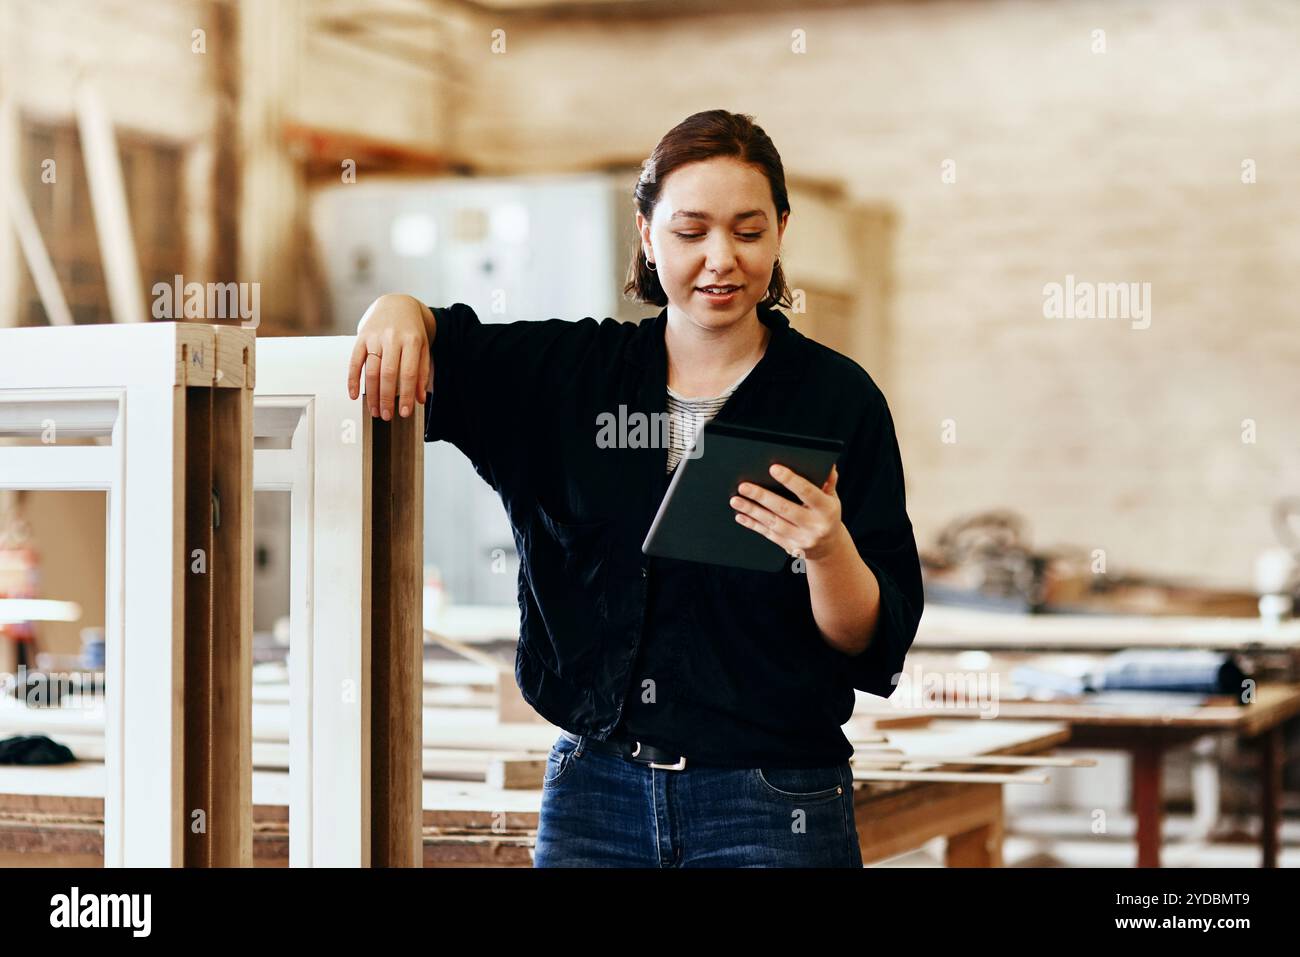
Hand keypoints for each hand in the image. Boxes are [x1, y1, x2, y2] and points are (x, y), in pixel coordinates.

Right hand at [347, 294, 432, 419]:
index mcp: (411, 341)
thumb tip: (419, 398)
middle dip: (386, 398)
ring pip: (371, 370)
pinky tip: (354, 395)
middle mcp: (392, 338)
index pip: (408, 373)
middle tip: (387, 416)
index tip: (404, 412)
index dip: (406, 395)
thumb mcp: (423, 347)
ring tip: (375, 411)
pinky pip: (354, 361)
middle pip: (388, 374)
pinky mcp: (361, 337)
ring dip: (371, 394)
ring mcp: (375, 337)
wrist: (397, 303)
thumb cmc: (412, 329)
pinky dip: (352, 379)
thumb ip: (422, 372)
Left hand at [730, 463, 847, 561]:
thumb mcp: (832, 499)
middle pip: (784, 509)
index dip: (790, 480)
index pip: (808, 492)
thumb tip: (827, 464)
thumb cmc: (827, 516)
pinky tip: (741, 516)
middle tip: (744, 486)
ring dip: (752, 511)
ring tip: (736, 500)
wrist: (828, 548)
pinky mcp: (789, 547)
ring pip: (772, 523)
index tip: (774, 469)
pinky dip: (752, 524)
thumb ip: (828, 481)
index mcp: (826, 510)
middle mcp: (814, 526)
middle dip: (762, 496)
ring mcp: (801, 539)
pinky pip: (768, 534)